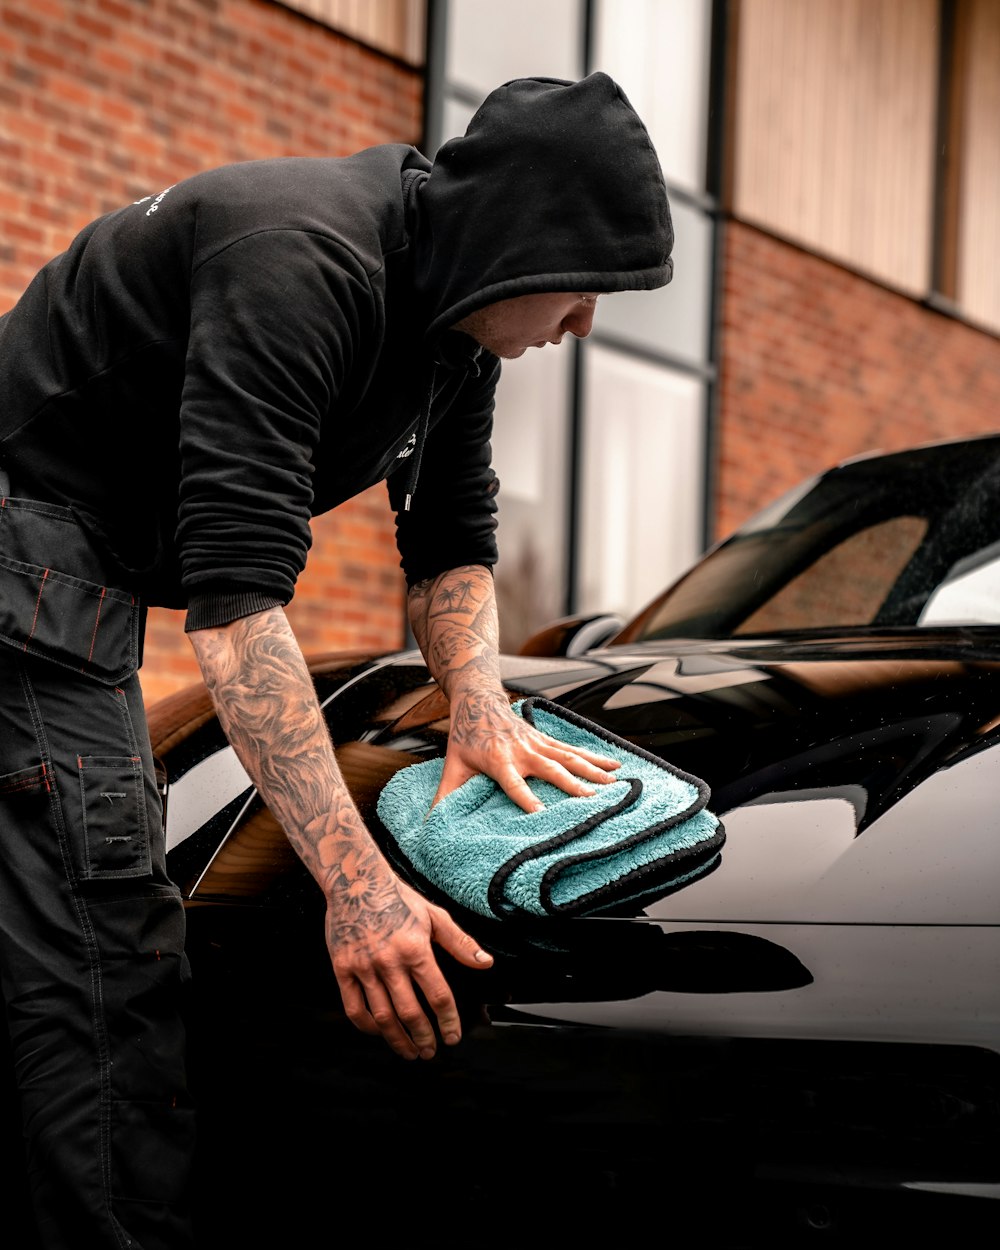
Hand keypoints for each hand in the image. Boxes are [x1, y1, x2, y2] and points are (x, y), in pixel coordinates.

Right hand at [325, 860, 492, 1060]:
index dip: (448, 1021)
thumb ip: (460, 943)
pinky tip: (379, 1033)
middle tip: (430, 1052)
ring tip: (409, 1051)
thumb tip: (486, 963)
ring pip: (382, 1016)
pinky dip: (367, 1027)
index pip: (438, 995)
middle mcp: (389, 961)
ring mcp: (364, 967)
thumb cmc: (397, 897)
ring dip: (398, 1040)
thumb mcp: (434, 916)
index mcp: (415, 949)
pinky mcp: (342, 969)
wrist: (356, 881)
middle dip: (424, 1038)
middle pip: (410, 1013)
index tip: (452, 1036)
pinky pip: (354, 1008)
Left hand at [433, 689, 619, 812]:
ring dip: (592, 770)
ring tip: (614, 784)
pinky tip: (616, 765)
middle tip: (592, 800)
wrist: (478, 701)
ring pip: (569, 757)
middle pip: (550, 769)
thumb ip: (444, 795)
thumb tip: (429, 825)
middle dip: (571, 785)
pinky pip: (574, 749)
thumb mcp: (451, 765)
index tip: (540, 814)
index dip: (525, 798)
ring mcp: (537, 743)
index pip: (512, 783)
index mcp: (498, 760)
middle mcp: (521, 751)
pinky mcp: (546, 739)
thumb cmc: (465, 737)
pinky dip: (595, 757)